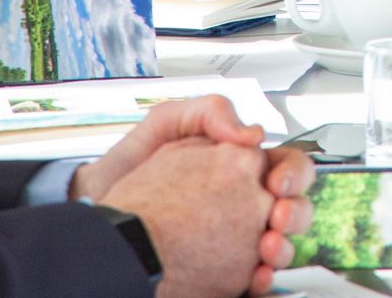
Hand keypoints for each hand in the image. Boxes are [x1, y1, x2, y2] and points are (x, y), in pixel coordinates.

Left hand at [75, 100, 316, 296]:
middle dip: (295, 213)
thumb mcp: (165, 125)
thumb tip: (254, 134)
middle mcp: (242, 203)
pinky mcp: (224, 271)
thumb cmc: (127, 169)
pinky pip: (257, 279)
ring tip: (266, 250)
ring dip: (284, 248)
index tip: (275, 184)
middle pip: (294, 207)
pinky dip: (265, 279)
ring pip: (283, 245)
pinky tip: (255, 276)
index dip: (292, 174)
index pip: (287, 167)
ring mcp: (235, 240)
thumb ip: (211, 112)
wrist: (96, 214)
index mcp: (238, 166)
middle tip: (276, 219)